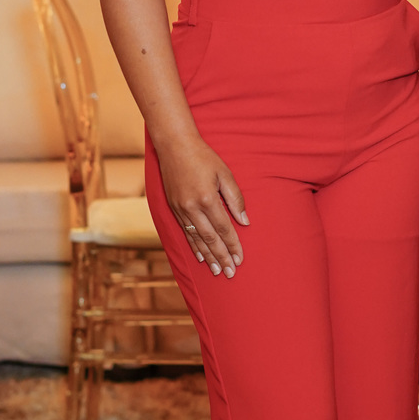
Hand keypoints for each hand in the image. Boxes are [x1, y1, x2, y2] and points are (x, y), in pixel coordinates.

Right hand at [157, 137, 248, 276]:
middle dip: (221, 257)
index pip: (224, 228)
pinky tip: (200, 257)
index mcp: (207, 198)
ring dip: (207, 257)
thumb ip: (235, 199)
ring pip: (196, 239)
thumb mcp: (225, 174)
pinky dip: (193, 246)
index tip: (240, 259)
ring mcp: (180, 209)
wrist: (174, 146)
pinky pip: (185, 232)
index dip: (233, 245)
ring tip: (216, 271)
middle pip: (210, 239)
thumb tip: (244, 222)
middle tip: (230, 273)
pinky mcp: (173, 208)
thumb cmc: (204, 157)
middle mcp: (192, 207)